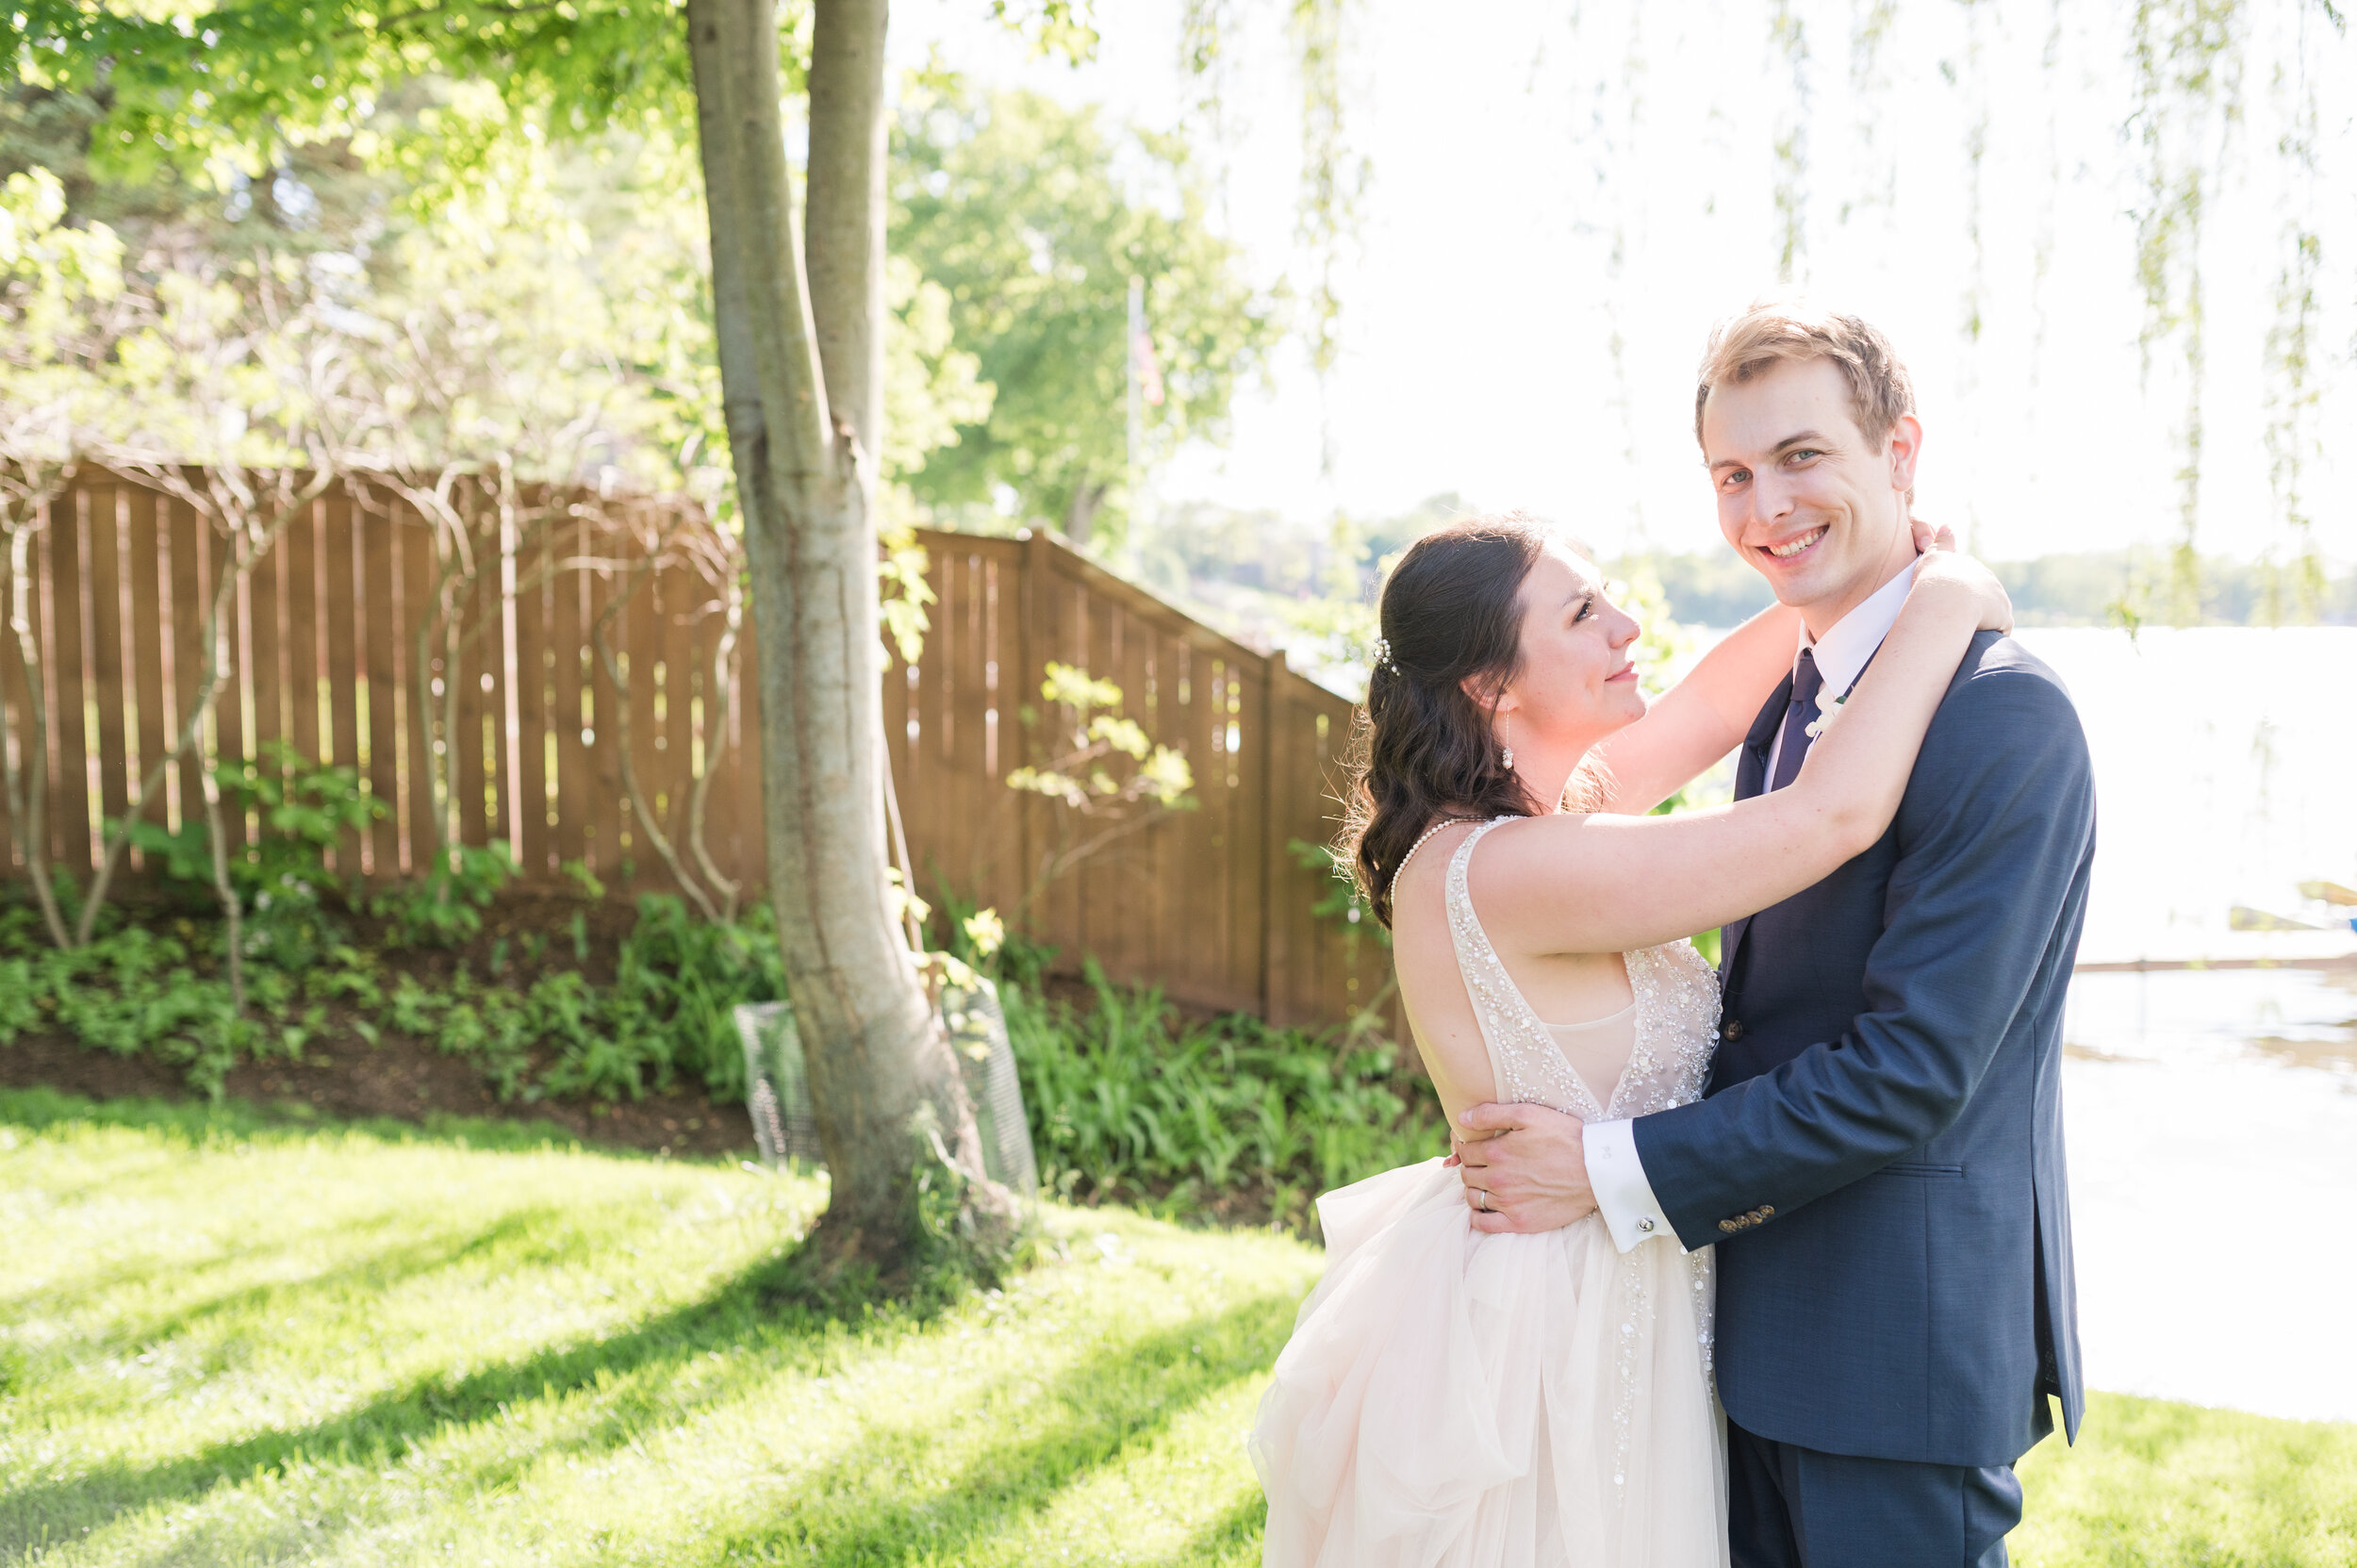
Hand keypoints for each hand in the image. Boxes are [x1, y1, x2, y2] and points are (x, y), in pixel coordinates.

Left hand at [1452, 1102, 1596, 1233]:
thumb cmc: (1566, 1137)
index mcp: (1497, 1152)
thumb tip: (1462, 1117)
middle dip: (1470, 1166)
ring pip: (1472, 1197)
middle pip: (1467, 1173)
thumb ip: (1491, 1114)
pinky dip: (1478, 1216)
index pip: (1465, 1151)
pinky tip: (1486, 1207)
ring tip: (1487, 1182)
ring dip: (1474, 1188)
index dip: (1466, 1145)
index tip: (1474, 1145)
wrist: (1597, 1170)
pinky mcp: (1520, 1222)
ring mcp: (1508, 1203)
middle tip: (1483, 1162)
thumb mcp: (1530, 1114)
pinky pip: (1483, 1224)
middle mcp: (1498, 1179)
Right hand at [1909, 522, 2012, 634]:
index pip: (1969, 579)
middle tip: (1953, 620)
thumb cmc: (1934, 582)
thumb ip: (1941, 543)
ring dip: (1982, 621)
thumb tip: (1947, 525)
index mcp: (1971, 566)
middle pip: (1983, 595)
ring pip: (1992, 612)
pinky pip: (1999, 629)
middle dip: (1973, 606)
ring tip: (1964, 633)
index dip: (1958, 591)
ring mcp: (1998, 598)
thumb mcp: (1933, 558)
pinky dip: (1990, 635)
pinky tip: (1976, 641)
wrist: (1947, 602)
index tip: (1946, 602)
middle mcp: (1989, 579)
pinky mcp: (2003, 616)